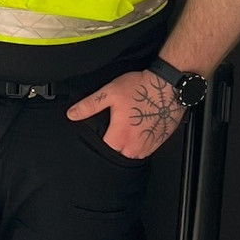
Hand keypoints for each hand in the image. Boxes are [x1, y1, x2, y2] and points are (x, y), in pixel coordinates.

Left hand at [66, 69, 184, 159]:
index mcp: (121, 136)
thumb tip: (71, 114)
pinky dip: (141, 143)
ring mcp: (150, 144)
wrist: (168, 86)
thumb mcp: (109, 93)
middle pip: (119, 152)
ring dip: (129, 145)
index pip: (105, 148)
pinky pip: (147, 150)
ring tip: (127, 128)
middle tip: (115, 127)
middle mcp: (136, 145)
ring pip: (133, 153)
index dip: (101, 139)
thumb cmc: (140, 88)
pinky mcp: (160, 141)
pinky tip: (139, 129)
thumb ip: (89, 106)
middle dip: (115, 143)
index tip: (102, 129)